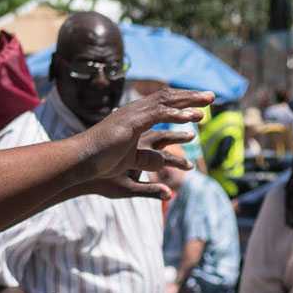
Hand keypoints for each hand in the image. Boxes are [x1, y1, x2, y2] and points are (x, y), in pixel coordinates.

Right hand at [74, 88, 212, 199]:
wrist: (81, 167)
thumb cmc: (100, 173)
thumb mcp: (133, 178)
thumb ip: (151, 186)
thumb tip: (169, 194)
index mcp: (136, 126)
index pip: (163, 109)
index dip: (181, 106)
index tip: (199, 111)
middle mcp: (135, 117)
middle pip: (168, 102)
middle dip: (190, 98)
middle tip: (211, 98)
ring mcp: (132, 118)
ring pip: (166, 104)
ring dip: (188, 102)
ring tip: (208, 104)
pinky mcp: (131, 123)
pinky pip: (158, 114)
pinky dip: (175, 114)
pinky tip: (190, 117)